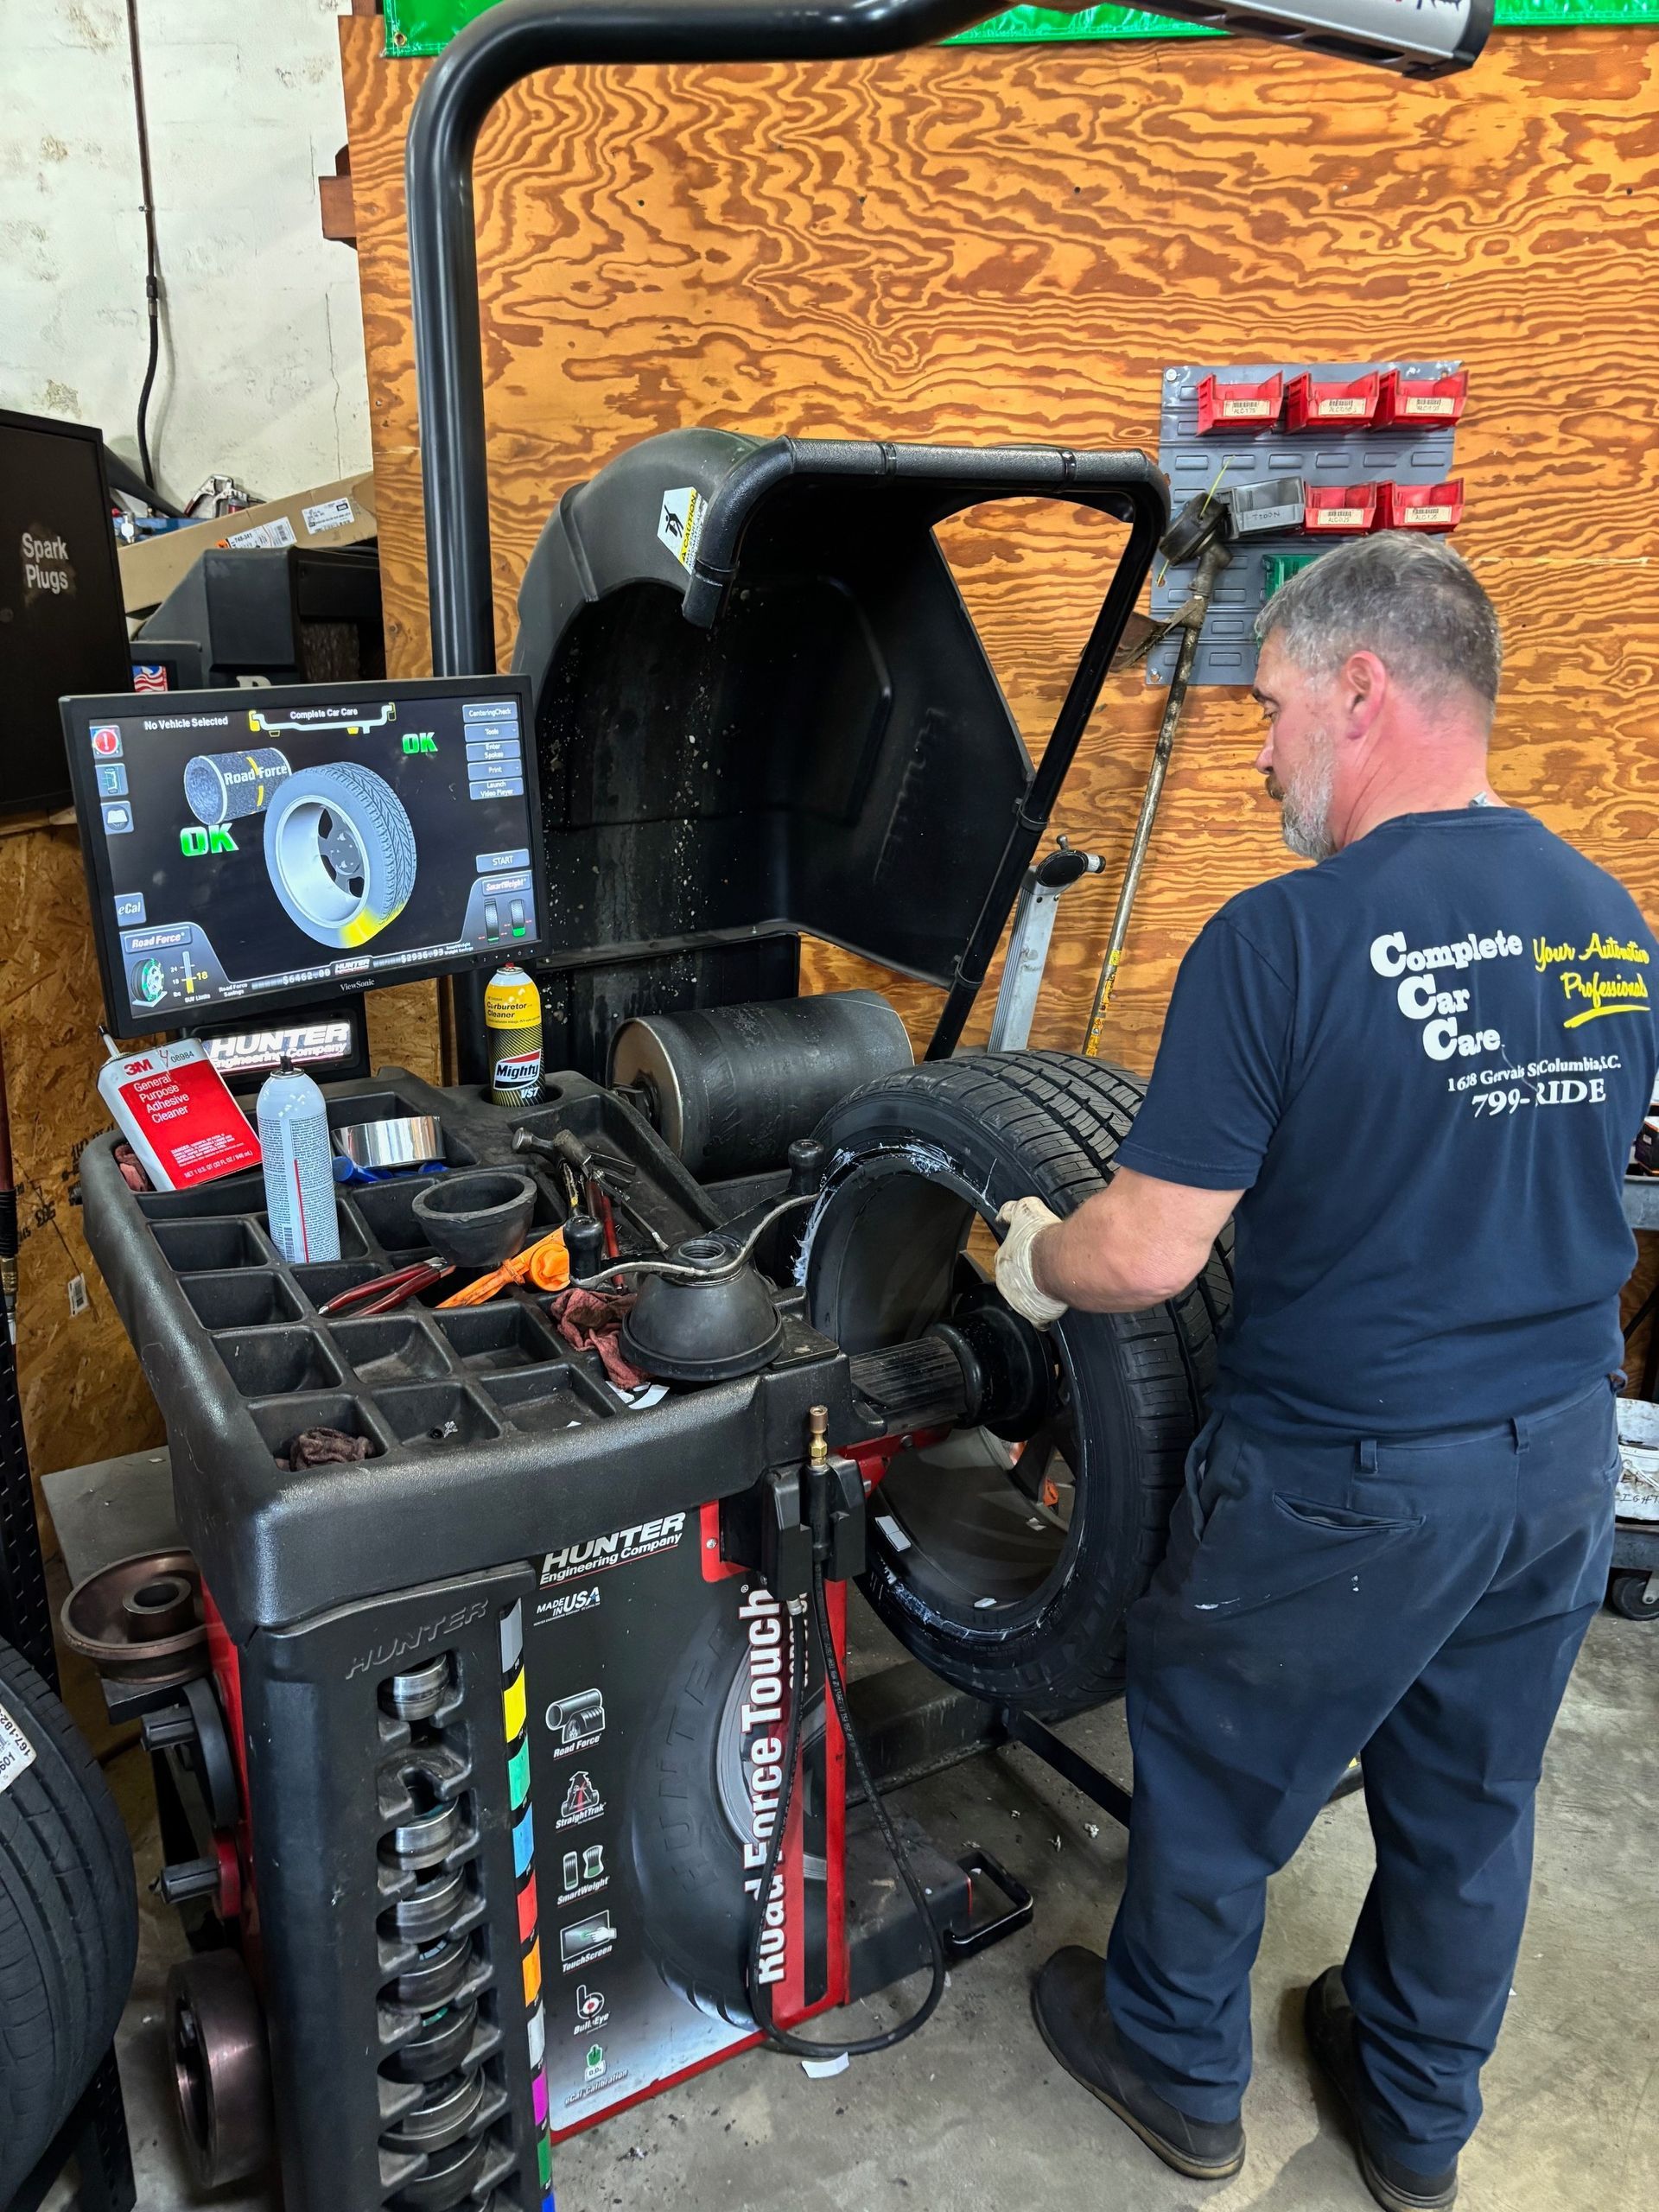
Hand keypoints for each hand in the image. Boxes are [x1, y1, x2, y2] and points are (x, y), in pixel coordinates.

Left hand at [994, 1196, 1067, 1328]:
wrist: (1056, 1263)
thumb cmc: (1039, 1241)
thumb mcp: (1022, 1212)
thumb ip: (1010, 1212)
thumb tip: (1004, 1213)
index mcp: (1002, 1262)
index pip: (1006, 1262)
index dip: (1019, 1258)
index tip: (1030, 1256)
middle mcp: (1007, 1285)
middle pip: (1016, 1283)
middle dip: (1027, 1278)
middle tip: (1043, 1271)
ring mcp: (1021, 1303)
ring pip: (1028, 1301)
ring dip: (1038, 1295)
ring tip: (1051, 1286)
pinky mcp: (1037, 1316)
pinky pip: (1041, 1318)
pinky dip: (1048, 1313)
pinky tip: (1056, 1303)